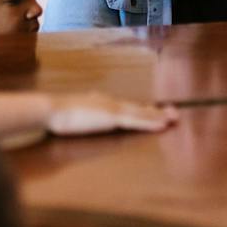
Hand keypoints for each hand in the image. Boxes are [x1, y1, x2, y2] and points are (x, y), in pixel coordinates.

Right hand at [47, 92, 177, 134]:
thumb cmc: (59, 116)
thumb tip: (84, 119)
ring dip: (159, 116)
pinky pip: (137, 120)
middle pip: (138, 107)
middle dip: (156, 111)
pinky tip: (163, 124)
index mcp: (102, 102)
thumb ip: (84, 117)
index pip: (126, 107)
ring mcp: (112, 109)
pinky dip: (151, 122)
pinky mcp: (113, 117)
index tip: (155, 111)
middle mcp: (110, 103)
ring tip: (175, 117)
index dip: (142, 110)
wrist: (52, 111)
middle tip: (174, 112)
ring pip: (141, 113)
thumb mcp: (75, 116)